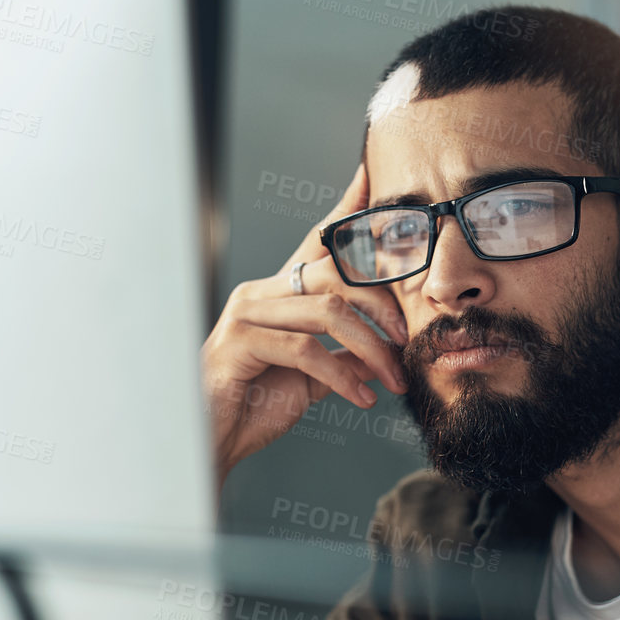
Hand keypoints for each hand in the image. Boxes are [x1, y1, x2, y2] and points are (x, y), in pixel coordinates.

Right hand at [202, 162, 409, 489]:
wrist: (212, 441)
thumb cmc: (254, 406)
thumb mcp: (310, 378)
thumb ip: (343, 358)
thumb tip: (383, 354)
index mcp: (278, 293)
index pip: (317, 243)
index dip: (345, 210)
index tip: (371, 178)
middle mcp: (260, 293)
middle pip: (335, 274)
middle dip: (381, 306)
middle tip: (406, 340)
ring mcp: (247, 313)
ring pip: (328, 312)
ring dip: (371, 348)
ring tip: (392, 378)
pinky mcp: (241, 342)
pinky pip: (306, 349)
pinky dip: (343, 377)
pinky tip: (361, 398)